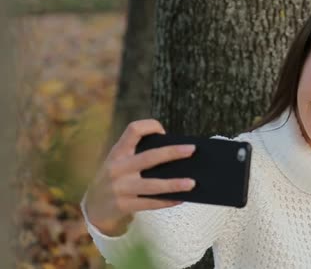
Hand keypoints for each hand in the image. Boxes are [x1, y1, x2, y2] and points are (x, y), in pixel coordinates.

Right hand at [84, 119, 196, 235]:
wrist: (93, 207)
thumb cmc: (115, 179)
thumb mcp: (119, 163)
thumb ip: (139, 156)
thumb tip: (176, 156)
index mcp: (118, 152)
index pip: (133, 130)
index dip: (150, 127)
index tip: (164, 131)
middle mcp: (117, 168)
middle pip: (149, 157)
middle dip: (172, 153)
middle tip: (192, 150)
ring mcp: (120, 188)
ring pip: (152, 185)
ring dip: (174, 184)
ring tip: (192, 183)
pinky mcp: (123, 205)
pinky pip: (150, 203)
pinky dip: (167, 200)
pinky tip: (181, 198)